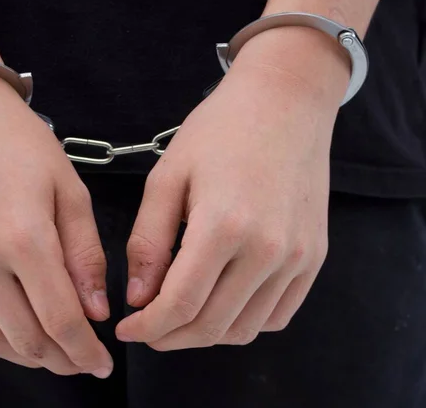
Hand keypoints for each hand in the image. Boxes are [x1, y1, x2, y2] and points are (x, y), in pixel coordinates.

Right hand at [0, 70, 112, 376]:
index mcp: (24, 237)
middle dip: (61, 359)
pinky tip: (12, 331)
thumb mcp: (69, 190)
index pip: (61, 320)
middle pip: (26, 339)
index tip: (103, 364)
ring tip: (52, 350)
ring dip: (27, 355)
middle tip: (82, 359)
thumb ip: (85, 255)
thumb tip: (95, 311)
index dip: (86, 351)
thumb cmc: (20, 143)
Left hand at [116, 27, 348, 349]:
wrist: (285, 102)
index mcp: (223, 226)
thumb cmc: (219, 131)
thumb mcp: (168, 177)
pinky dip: (243, 323)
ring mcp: (297, 257)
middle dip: (170, 337)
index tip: (127, 330)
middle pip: (211, 325)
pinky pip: (277, 315)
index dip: (147, 328)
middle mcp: (267, 250)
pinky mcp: (314, 257)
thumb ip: (149, 241)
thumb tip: (138, 297)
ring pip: (245, 329)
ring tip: (179, 319)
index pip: (179, 304)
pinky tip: (220, 305)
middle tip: (147, 329)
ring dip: (205, 335)